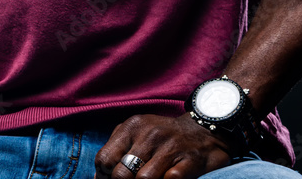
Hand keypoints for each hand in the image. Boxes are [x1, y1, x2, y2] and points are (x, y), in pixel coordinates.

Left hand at [95, 113, 234, 178]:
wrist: (203, 130)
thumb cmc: (163, 136)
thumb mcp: (137, 133)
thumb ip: (116, 150)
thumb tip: (98, 177)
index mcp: (132, 127)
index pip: (105, 159)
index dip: (103, 176)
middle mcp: (149, 135)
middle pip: (122, 174)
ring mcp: (170, 148)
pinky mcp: (189, 161)